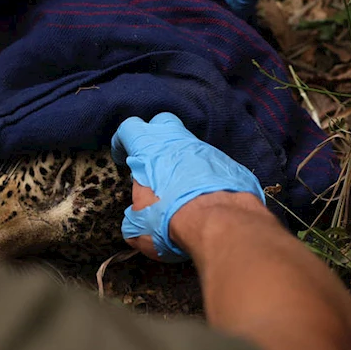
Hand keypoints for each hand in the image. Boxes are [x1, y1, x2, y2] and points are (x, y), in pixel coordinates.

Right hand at [110, 112, 265, 261]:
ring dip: (182, 161)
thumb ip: (134, 218)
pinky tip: (203, 196)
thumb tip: (136, 222)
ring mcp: (205, 150)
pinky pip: (211, 163)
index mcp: (148, 149)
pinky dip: (204, 175)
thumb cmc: (169, 219)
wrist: (219, 223)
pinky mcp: (228, 164)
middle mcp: (177, 142)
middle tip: (152, 162)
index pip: (129, 129)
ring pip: (189, 145)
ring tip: (179, 187)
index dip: (122, 141)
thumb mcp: (138, 226)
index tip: (122, 157)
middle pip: (163, 123)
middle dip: (156, 136)